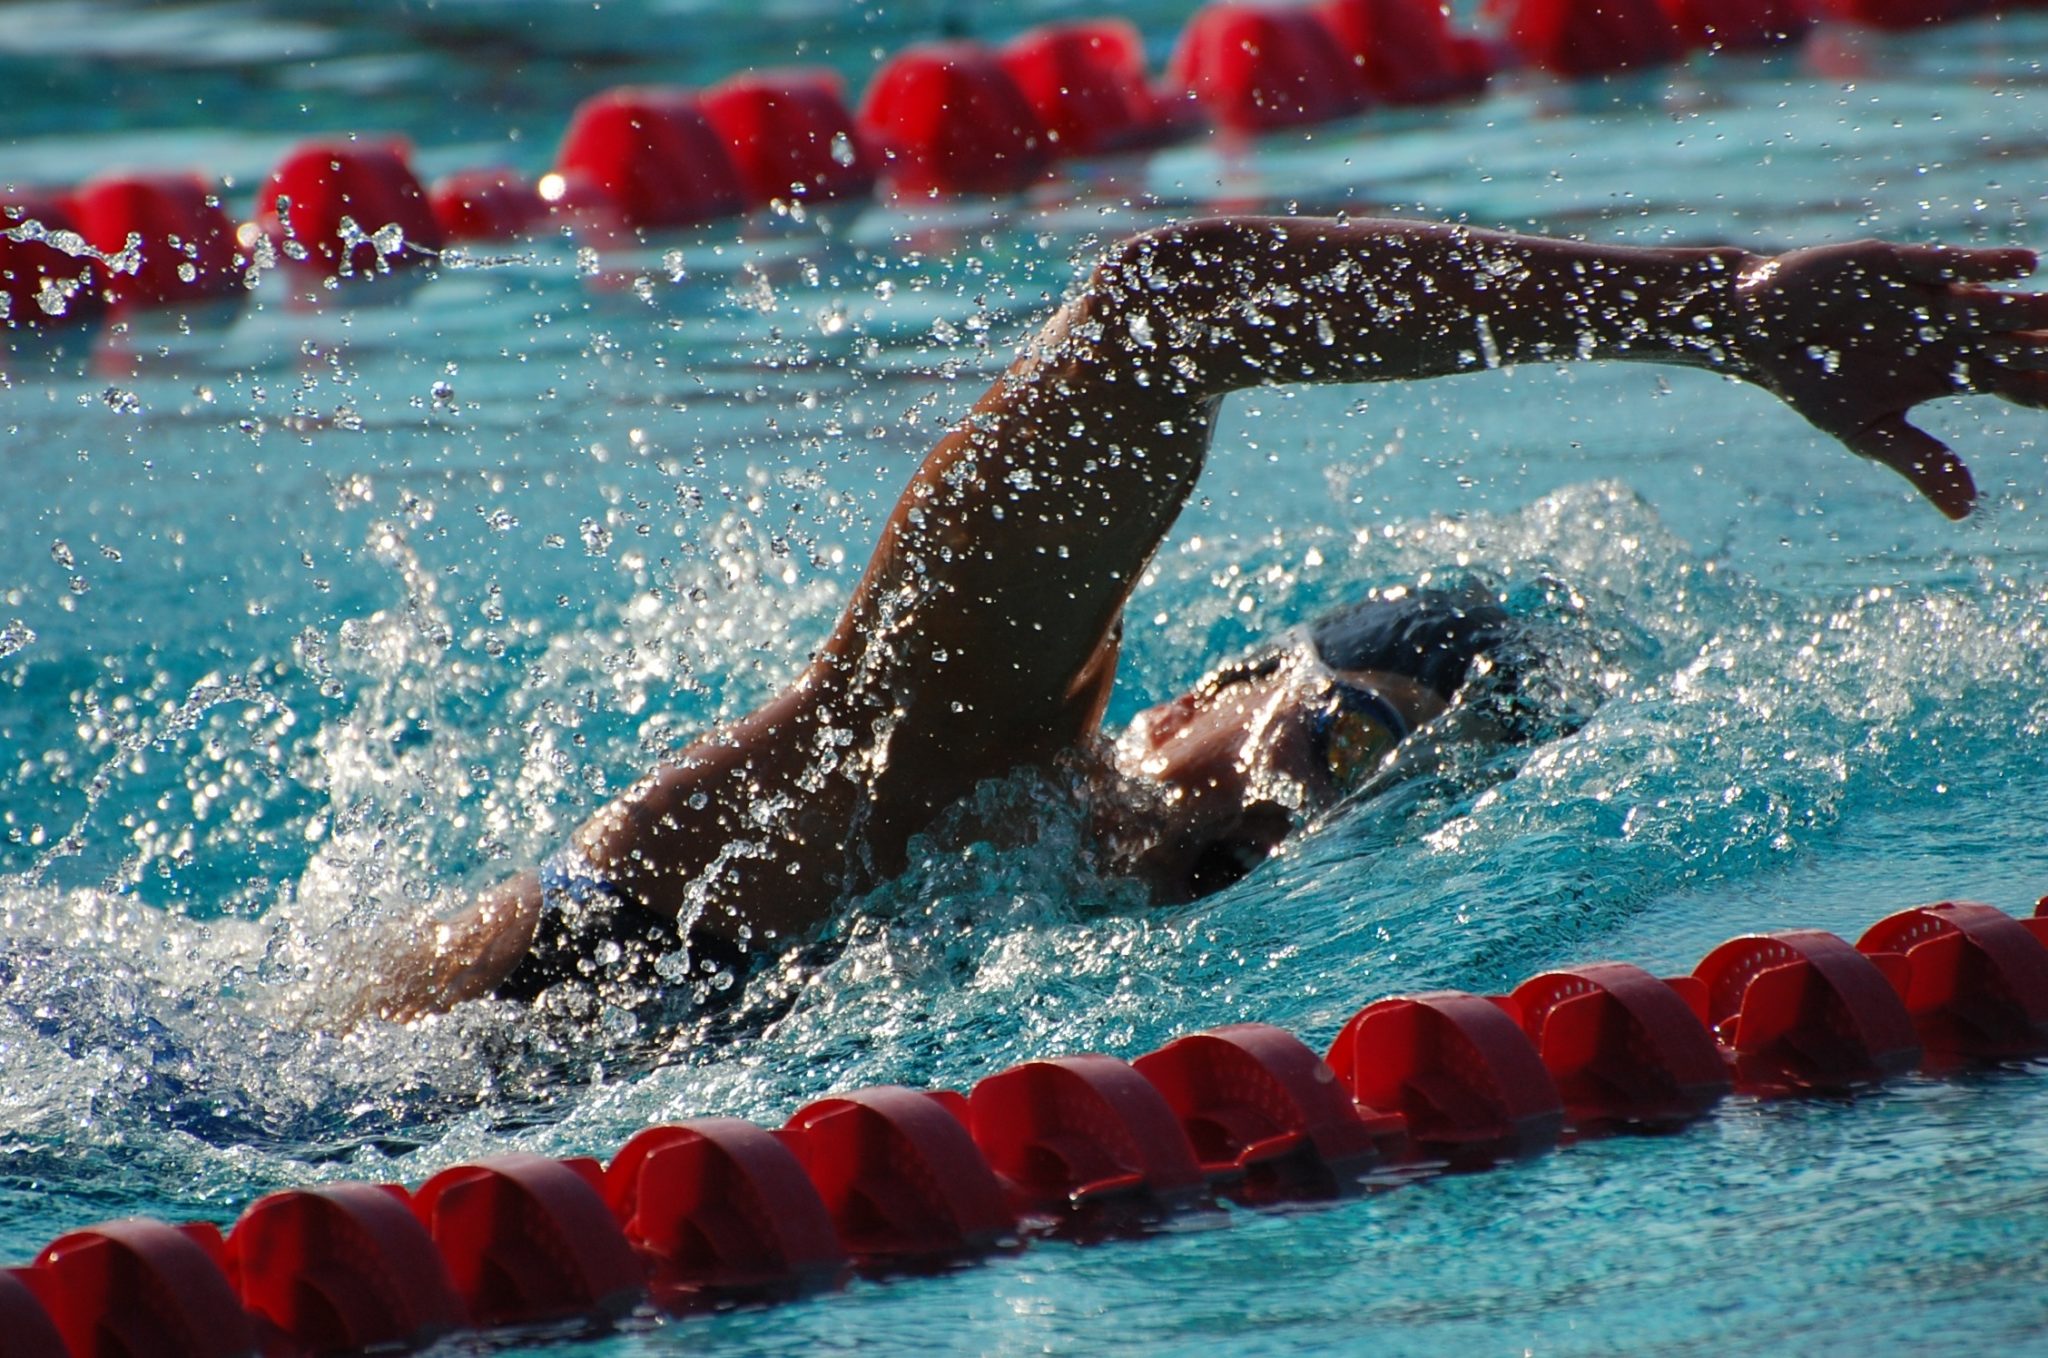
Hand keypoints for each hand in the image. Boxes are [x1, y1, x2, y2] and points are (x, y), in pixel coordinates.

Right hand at [1734, 241, 2047, 517]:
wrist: (1759, 334)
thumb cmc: (1812, 381)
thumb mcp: (1866, 431)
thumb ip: (1920, 461)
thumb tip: (1965, 512)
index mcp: (1952, 373)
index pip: (2016, 383)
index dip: (2045, 389)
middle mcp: (1953, 332)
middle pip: (2016, 341)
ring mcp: (1931, 298)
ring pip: (1992, 305)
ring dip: (2028, 310)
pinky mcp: (1901, 266)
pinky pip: (1949, 264)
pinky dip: (1984, 264)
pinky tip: (2024, 266)